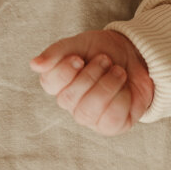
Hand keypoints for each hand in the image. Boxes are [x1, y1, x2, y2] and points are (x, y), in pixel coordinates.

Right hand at [30, 29, 153, 134]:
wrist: (136, 56)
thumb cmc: (103, 50)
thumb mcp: (81, 43)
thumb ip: (57, 52)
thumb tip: (34, 64)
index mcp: (59, 83)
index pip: (49, 83)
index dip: (64, 70)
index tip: (79, 57)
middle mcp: (71, 103)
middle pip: (69, 98)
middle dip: (91, 74)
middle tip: (105, 59)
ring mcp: (90, 117)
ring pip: (89, 110)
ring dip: (108, 84)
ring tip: (118, 71)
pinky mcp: (110, 126)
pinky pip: (112, 118)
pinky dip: (123, 96)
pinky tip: (125, 87)